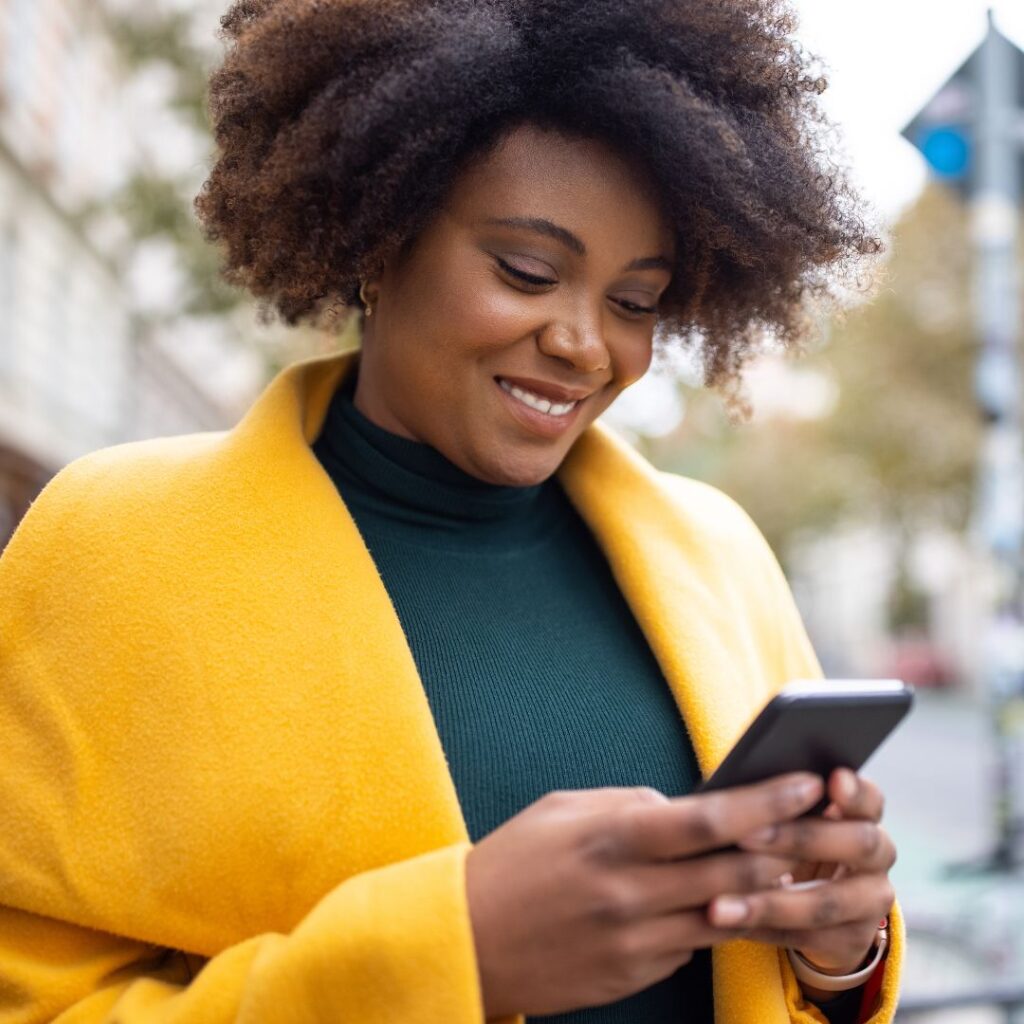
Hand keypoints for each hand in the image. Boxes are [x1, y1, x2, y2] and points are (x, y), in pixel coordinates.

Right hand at [465, 772, 823, 1018]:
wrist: (466, 941)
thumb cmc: (511, 862)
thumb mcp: (562, 810)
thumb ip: (627, 804)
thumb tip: (682, 808)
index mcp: (612, 840)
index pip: (707, 820)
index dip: (765, 800)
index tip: (804, 783)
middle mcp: (631, 893)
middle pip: (734, 869)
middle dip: (787, 843)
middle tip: (825, 821)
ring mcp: (636, 941)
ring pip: (728, 913)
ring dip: (768, 888)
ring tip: (799, 863)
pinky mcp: (636, 974)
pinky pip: (694, 944)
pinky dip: (719, 918)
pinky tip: (732, 900)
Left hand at [709, 767, 895, 974]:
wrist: (803, 896)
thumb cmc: (782, 836)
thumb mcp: (784, 813)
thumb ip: (777, 798)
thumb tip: (738, 787)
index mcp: (862, 814)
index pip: (870, 798)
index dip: (855, 791)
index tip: (830, 780)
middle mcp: (878, 855)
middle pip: (857, 845)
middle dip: (799, 838)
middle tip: (744, 835)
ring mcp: (871, 901)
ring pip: (828, 903)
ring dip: (769, 903)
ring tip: (718, 904)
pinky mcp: (854, 941)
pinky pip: (808, 938)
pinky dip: (763, 929)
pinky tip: (729, 924)